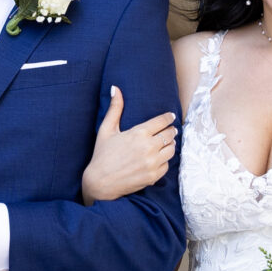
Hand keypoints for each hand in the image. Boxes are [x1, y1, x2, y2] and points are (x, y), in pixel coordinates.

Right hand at [81, 86, 177, 205]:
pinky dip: (165, 160)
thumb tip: (115, 88)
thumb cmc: (102, 154)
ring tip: (167, 143)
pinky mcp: (153, 176)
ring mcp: (152, 163)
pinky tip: (160, 158)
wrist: (100, 182)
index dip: (168, 117)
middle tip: (170, 130)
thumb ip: (115, 108)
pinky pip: (166, 165)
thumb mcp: (106, 129)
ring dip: (170, 145)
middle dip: (171, 130)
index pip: (162, 121)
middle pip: (169, 135)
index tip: (170, 116)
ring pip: (171, 150)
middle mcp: (148, 147)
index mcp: (138, 133)